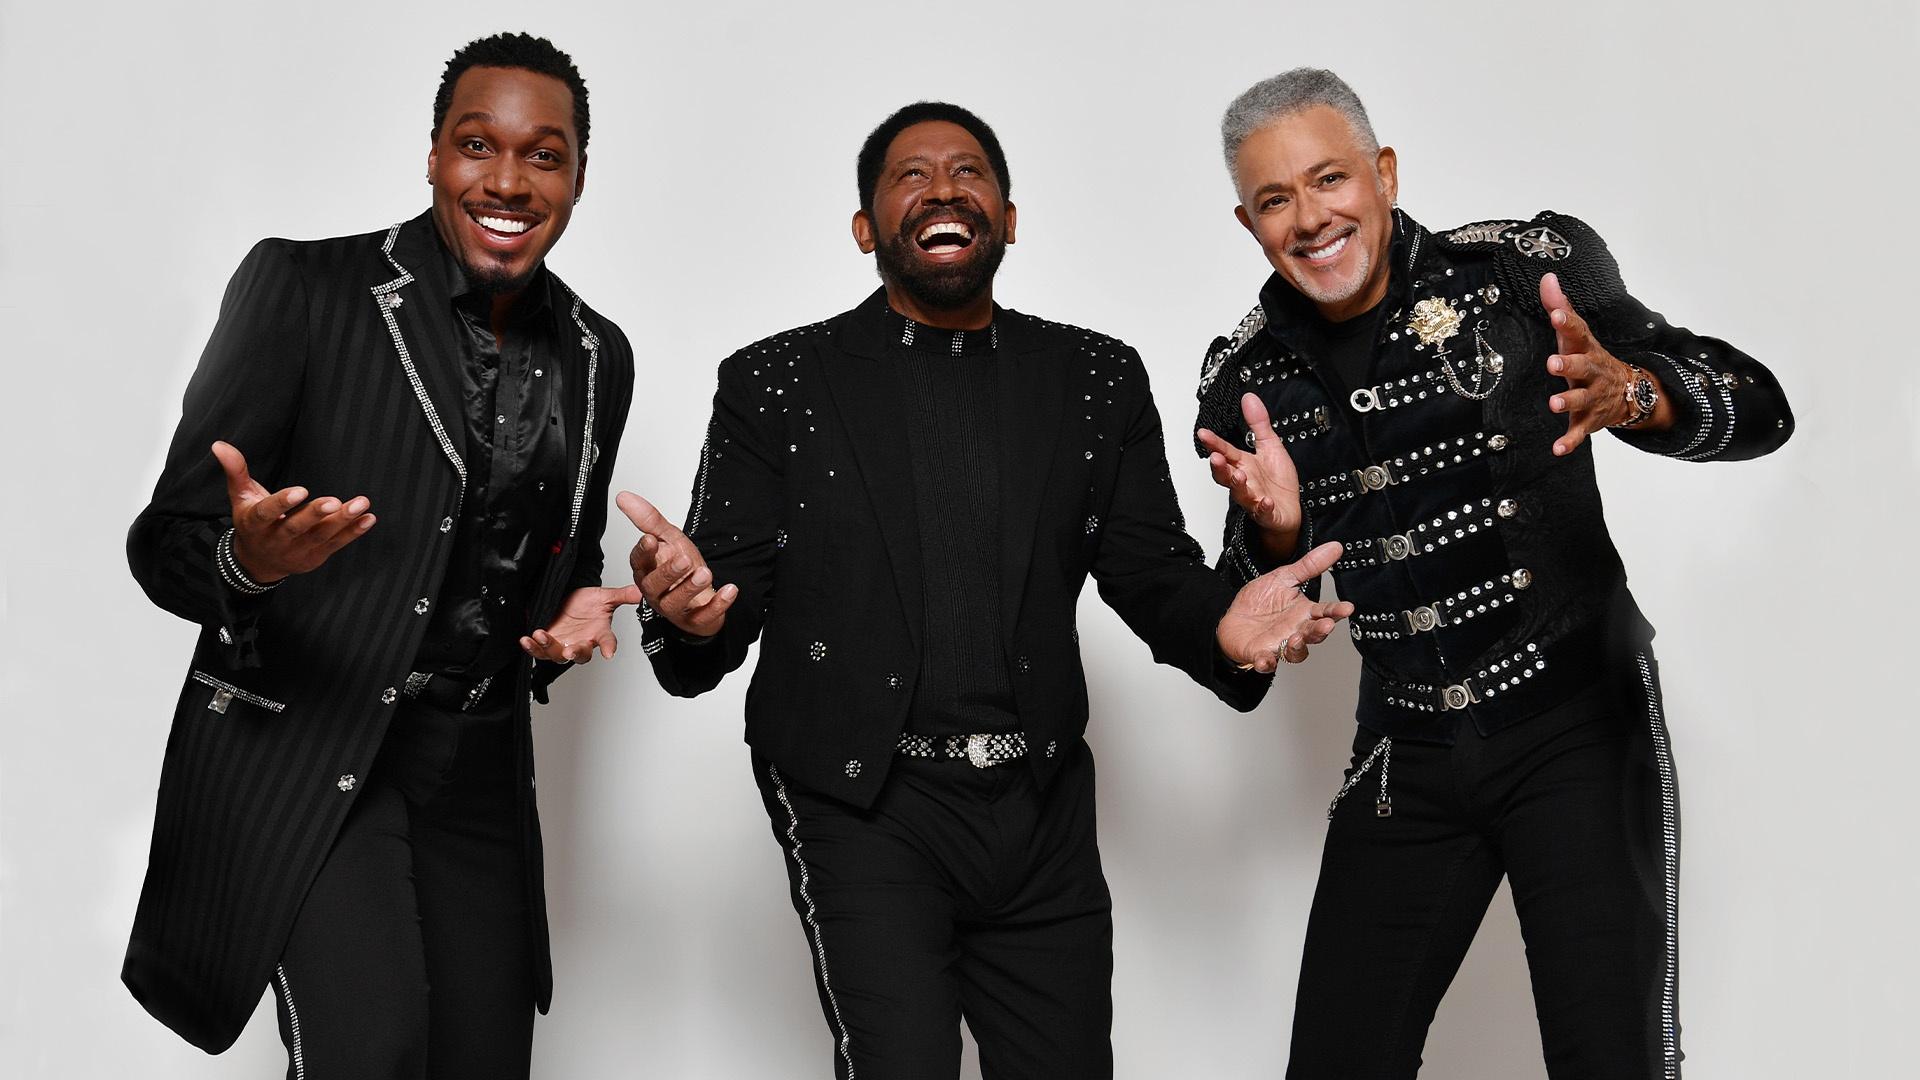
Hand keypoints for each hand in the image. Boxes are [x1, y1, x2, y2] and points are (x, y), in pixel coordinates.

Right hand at [213, 440, 374, 581]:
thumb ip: (236, 471)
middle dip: (315, 515)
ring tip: (361, 504)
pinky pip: (336, 544)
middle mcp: (276, 540)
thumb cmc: (252, 522)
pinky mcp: (316, 556)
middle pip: (296, 528)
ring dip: (342, 521)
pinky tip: (368, 518)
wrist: (258, 562)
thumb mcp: (241, 497)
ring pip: (321, 536)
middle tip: (333, 501)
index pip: (266, 513)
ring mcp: (297, 551)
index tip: (300, 490)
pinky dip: (353, 532)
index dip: (282, 503)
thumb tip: (219, 444)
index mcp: (255, 523)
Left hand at [520, 584, 643, 663]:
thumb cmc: (586, 602)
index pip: (607, 641)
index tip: (609, 654)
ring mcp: (563, 645)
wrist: (569, 600)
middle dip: (575, 653)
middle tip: (569, 651)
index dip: (609, 647)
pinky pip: (539, 650)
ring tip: (540, 635)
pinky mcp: (547, 644)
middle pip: (581, 655)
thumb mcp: (604, 596)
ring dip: (547, 647)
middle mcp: (582, 643)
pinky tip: (526, 639)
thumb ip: (621, 595)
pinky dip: (532, 647)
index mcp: (598, 633)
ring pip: (556, 655)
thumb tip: (639, 591)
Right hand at [618, 491, 737, 637]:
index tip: (651, 540)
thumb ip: (649, 520)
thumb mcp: (669, 539)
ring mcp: (674, 608)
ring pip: (676, 602)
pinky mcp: (695, 620)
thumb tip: (624, 497)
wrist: (702, 595)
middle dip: (668, 572)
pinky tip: (729, 590)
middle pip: (654, 585)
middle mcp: (656, 591)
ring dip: (691, 587)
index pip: (639, 562)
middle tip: (684, 559)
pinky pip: (704, 616)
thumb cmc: (682, 568)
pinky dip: (718, 604)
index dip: (643, 552)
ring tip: (705, 573)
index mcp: (647, 570)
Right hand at [1196, 392, 1302, 557]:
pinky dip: (1263, 507)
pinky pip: (1263, 511)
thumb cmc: (1277, 481)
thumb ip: (1258, 423)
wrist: (1288, 510)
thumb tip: (1249, 398)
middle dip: (1219, 467)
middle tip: (1215, 458)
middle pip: (1225, 475)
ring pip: (1240, 493)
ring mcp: (1253, 498)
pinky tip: (1265, 501)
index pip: (1225, 451)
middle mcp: (1244, 481)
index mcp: (1243, 464)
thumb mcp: (1270, 445)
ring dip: (1238, 485)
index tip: (1203, 433)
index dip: (1214, 443)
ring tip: (1239, 476)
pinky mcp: (1267, 513)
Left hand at [1214, 541, 1354, 672]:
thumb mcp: (1283, 577)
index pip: (1325, 612)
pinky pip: (1266, 662)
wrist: (1232, 618)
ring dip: (1298, 648)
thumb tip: (1334, 547)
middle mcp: (1296, 631)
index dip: (1337, 611)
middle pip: (1315, 634)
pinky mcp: (1262, 655)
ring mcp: (1280, 644)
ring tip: (1297, 639)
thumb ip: (1309, 566)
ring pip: (1296, 652)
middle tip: (1326, 625)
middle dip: (1321, 630)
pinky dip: (1266, 663)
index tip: (1347, 608)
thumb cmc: (1260, 601)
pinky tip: (1265, 659)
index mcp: (1304, 612)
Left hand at [1541, 272, 1644, 454]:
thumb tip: (1546, 277)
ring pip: (1581, 400)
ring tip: (1554, 403)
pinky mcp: (1588, 421)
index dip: (1566, 323)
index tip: (1555, 315)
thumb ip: (1560, 308)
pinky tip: (1557, 449)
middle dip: (1568, 365)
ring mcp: (1592, 397)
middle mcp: (1591, 373)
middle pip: (1582, 366)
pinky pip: (1579, 433)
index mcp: (1586, 349)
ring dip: (1568, 402)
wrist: (1629, 392)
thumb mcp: (1577, 335)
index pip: (1577, 332)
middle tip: (1552, 363)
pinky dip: (1569, 442)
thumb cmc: (1590, 359)